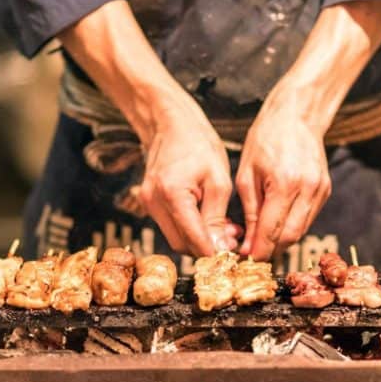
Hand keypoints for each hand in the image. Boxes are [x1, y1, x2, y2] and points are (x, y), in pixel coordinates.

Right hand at [139, 93, 233, 256]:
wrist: (171, 124)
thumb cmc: (198, 144)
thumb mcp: (218, 181)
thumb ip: (217, 218)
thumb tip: (219, 248)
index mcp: (173, 194)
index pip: (193, 239)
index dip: (213, 253)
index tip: (231, 257)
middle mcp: (154, 202)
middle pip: (181, 245)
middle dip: (207, 247)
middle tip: (232, 239)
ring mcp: (148, 203)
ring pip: (176, 238)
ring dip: (199, 239)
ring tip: (224, 227)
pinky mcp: (149, 203)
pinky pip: (171, 226)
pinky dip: (189, 229)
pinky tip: (208, 218)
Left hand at [236, 0, 380, 259]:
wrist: (297, 114)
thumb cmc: (265, 138)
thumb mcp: (247, 173)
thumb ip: (250, 210)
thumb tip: (248, 243)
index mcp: (284, 184)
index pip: (272, 231)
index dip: (259, 250)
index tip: (246, 260)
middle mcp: (307, 190)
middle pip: (290, 237)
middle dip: (271, 250)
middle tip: (252, 254)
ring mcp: (320, 190)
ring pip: (301, 230)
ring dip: (281, 240)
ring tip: (262, 241)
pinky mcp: (325, 190)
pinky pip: (308, 218)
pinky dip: (292, 226)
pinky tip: (277, 223)